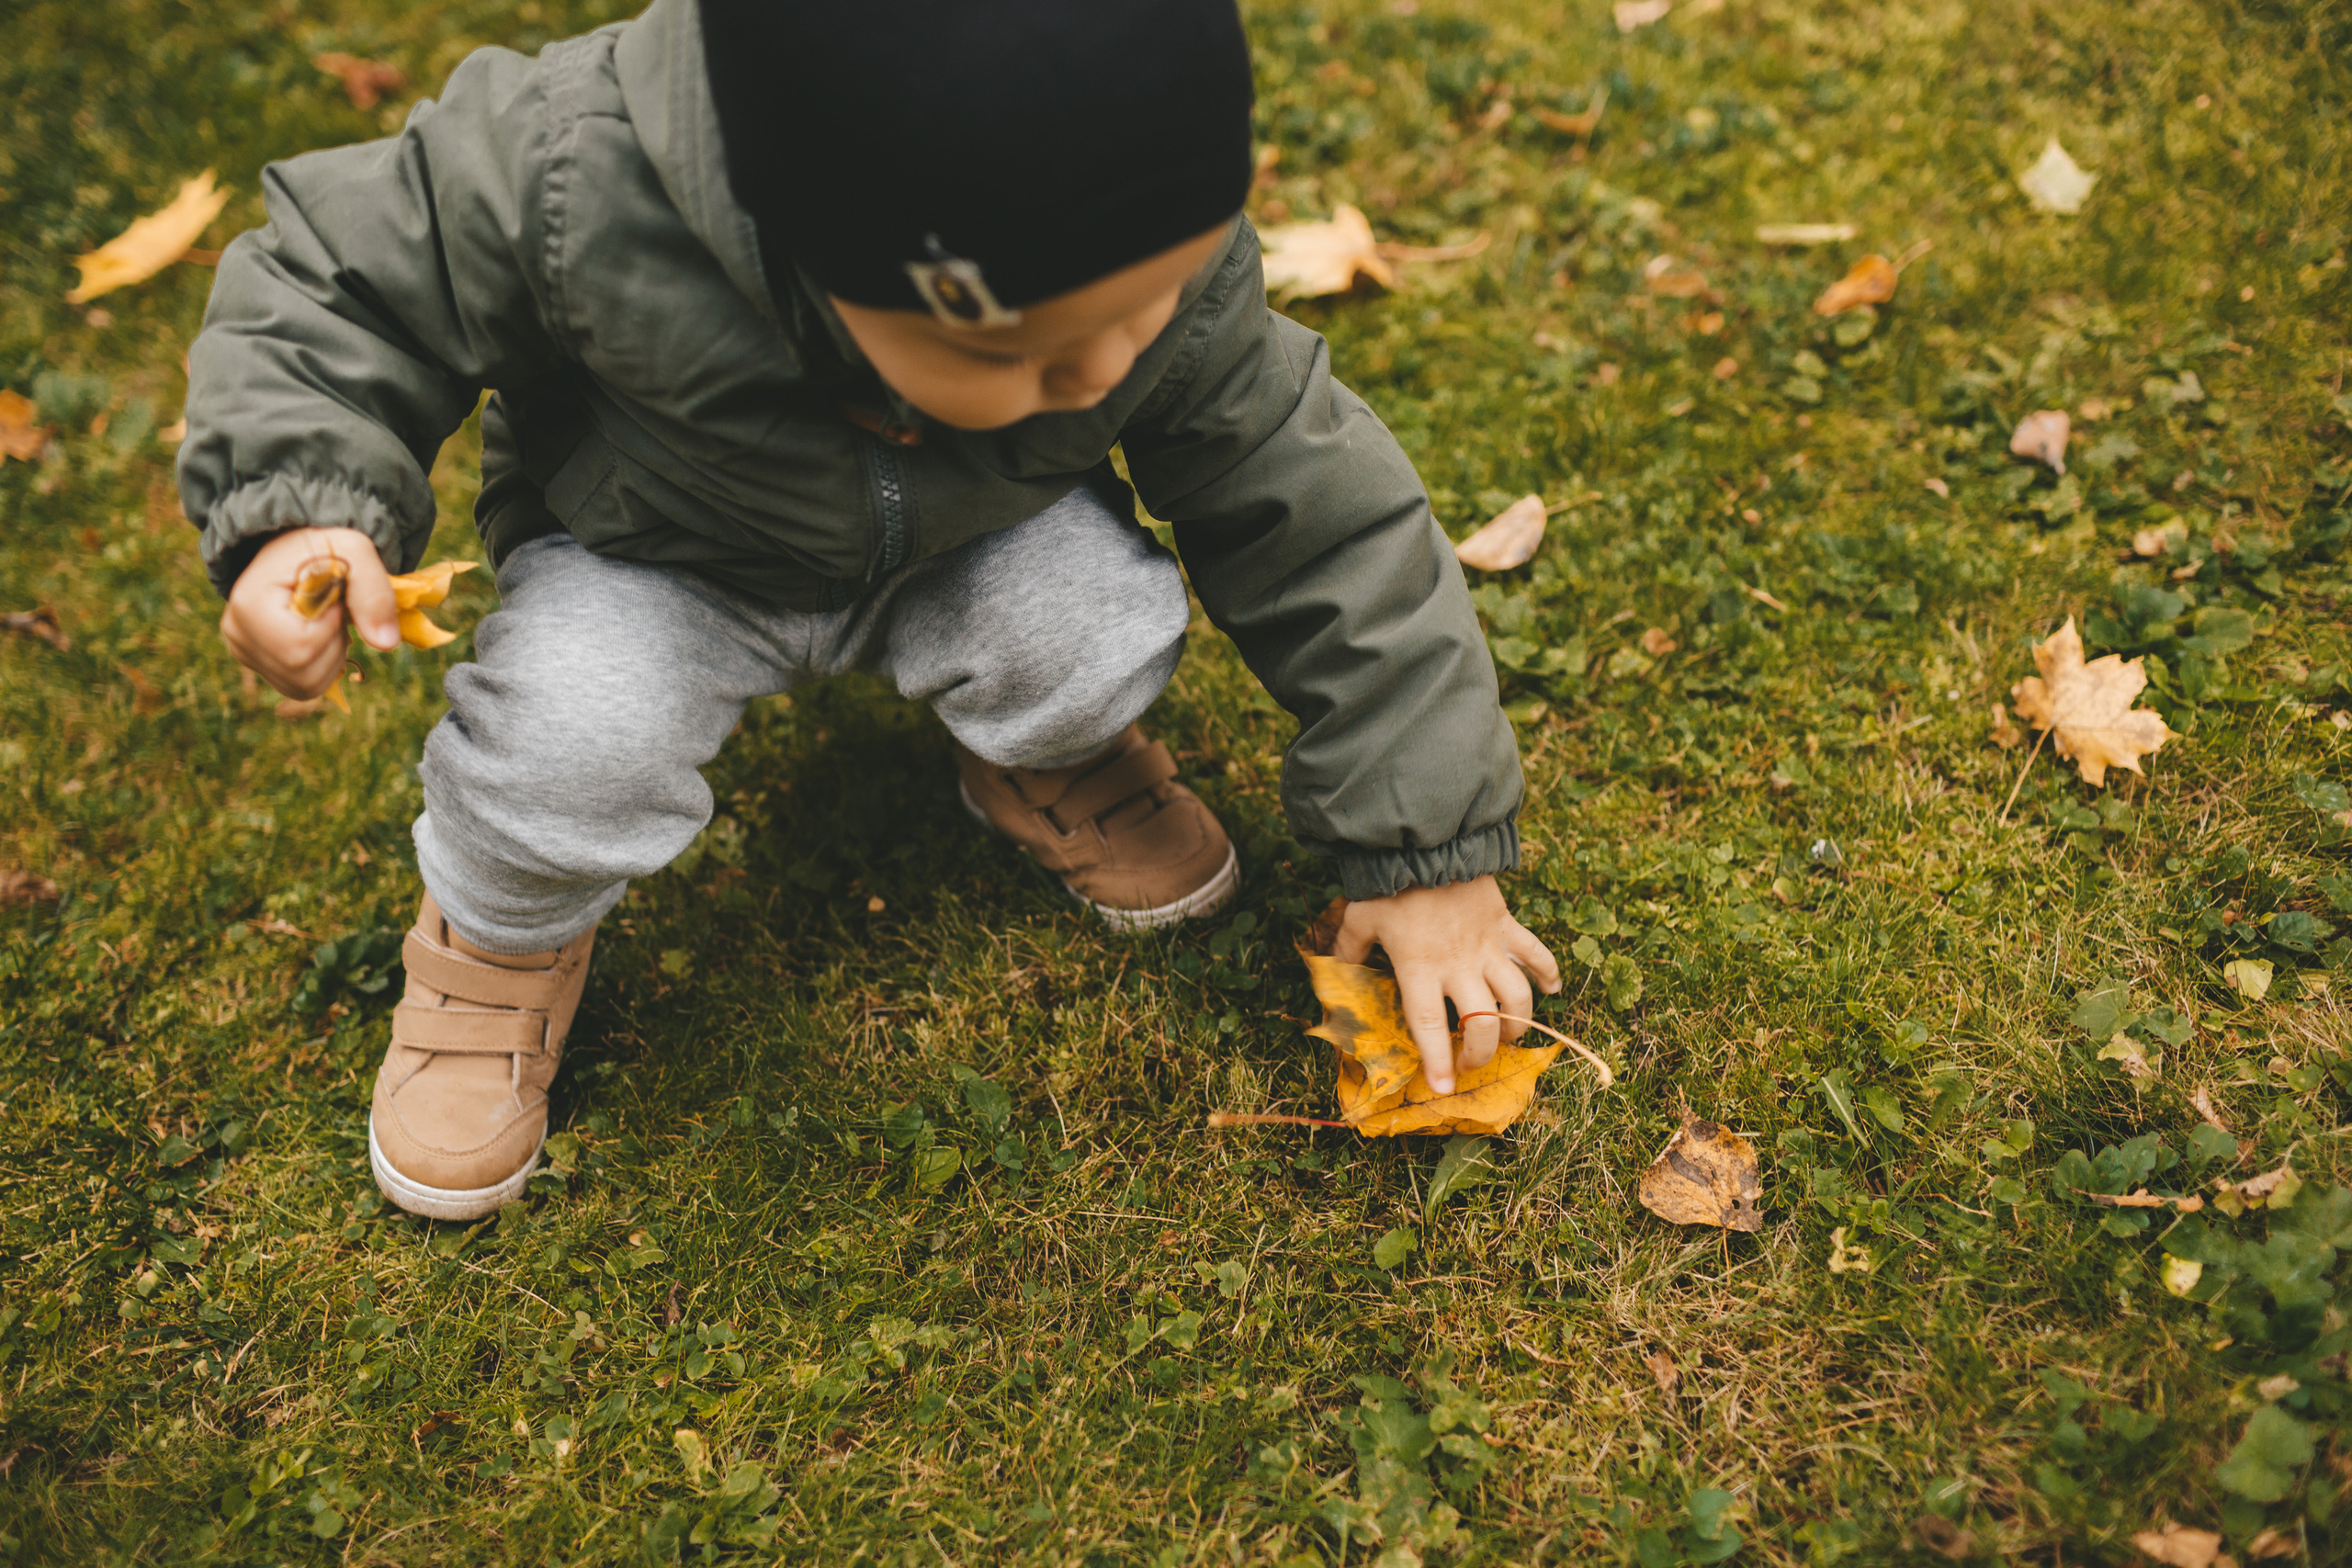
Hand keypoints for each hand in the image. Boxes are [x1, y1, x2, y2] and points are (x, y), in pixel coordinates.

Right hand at [220, 526, 400, 698]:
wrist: (298, 545)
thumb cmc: (325, 543)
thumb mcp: (355, 551)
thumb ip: (373, 592)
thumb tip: (386, 644)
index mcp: (250, 605)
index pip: (302, 647)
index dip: (332, 625)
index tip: (330, 595)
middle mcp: (238, 636)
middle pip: (304, 673)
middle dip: (335, 643)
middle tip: (330, 607)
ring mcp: (244, 654)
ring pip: (306, 685)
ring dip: (331, 655)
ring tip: (323, 618)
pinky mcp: (259, 665)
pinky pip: (303, 686)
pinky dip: (322, 665)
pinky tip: (317, 633)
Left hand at [1334, 874, 1561, 1094]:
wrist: (1429, 840)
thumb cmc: (1390, 882)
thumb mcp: (1359, 917)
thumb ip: (1348, 949)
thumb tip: (1334, 969)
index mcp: (1419, 967)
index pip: (1431, 1025)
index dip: (1438, 1060)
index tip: (1444, 1088)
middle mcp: (1458, 964)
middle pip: (1481, 1023)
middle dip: (1482, 1053)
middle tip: (1472, 1064)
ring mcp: (1487, 946)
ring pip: (1516, 997)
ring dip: (1517, 1023)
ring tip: (1507, 1036)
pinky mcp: (1505, 925)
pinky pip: (1535, 953)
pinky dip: (1548, 972)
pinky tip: (1552, 989)